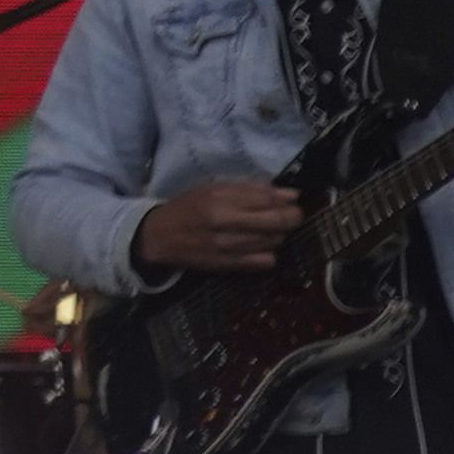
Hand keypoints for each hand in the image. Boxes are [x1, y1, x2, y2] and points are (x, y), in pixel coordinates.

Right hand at [134, 180, 304, 271]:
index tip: (292, 199)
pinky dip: (269, 252)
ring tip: (270, 228)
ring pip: (274, 241)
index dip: (287, 199)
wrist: (161, 236)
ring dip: (279, 234)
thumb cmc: (189, 207)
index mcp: (219, 199)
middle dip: (292, 217)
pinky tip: (260, 246)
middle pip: (277, 221)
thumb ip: (251, 189)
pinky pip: (265, 261)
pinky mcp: (229, 265)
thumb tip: (290, 194)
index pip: (267, 198)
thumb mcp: (213, 189)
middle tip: (292, 215)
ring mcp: (228, 246)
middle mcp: (224, 223)